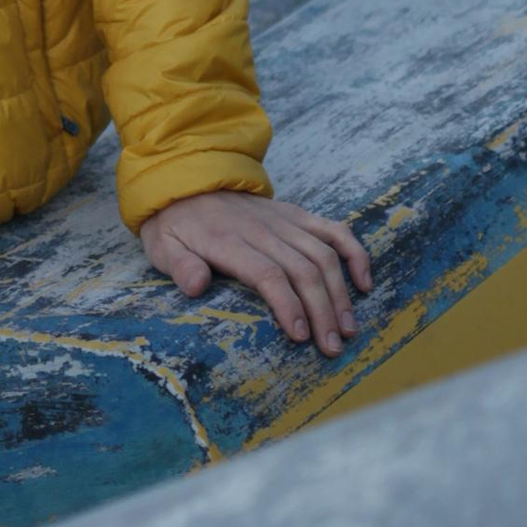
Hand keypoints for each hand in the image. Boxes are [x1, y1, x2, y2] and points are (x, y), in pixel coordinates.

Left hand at [139, 191, 372, 356]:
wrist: (187, 178)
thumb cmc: (176, 224)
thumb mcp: (162, 246)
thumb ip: (180, 266)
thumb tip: (197, 285)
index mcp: (229, 242)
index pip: (267, 274)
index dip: (288, 305)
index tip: (300, 336)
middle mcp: (263, 230)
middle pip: (303, 270)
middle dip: (322, 311)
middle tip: (332, 347)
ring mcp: (284, 220)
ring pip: (323, 255)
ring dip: (340, 293)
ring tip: (347, 329)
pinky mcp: (297, 215)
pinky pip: (335, 231)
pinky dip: (355, 254)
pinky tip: (365, 284)